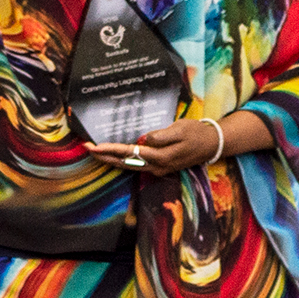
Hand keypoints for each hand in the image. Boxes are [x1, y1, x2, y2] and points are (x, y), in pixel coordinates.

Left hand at [88, 117, 224, 175]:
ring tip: (95, 152)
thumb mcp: (180, 129)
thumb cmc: (196, 133)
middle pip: (124, 163)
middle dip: (104, 156)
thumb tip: (143, 139)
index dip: (110, 149)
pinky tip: (114, 156)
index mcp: (160, 157)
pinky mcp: (159, 166)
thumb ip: (161, 136)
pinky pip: (135, 165)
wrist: (212, 144)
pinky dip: (122, 161)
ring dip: (111, 159)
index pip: (129, 153)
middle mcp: (156, 166)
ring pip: (128, 166)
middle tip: (86, 148)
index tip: (94, 146)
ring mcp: (158, 169)